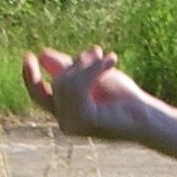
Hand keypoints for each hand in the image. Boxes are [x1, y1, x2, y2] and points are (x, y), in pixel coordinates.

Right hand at [22, 46, 153, 140]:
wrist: (147, 114)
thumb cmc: (123, 98)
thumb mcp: (91, 75)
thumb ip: (69, 67)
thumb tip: (42, 54)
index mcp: (65, 112)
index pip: (39, 94)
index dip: (30, 76)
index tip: (29, 56)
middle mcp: (65, 122)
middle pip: (57, 82)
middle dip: (77, 63)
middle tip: (97, 52)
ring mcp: (73, 125)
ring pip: (66, 83)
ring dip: (88, 66)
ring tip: (108, 59)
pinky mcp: (84, 121)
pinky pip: (78, 87)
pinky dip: (93, 69)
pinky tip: (110, 60)